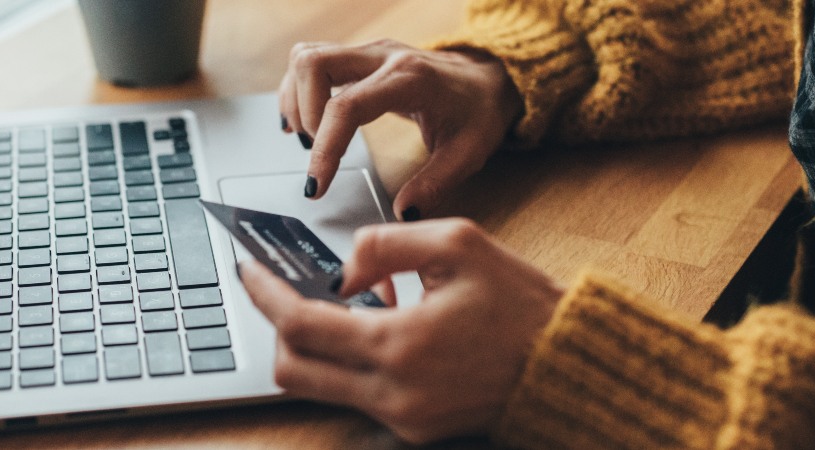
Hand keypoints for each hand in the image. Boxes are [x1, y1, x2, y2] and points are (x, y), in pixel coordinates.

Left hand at [239, 219, 562, 443]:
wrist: (567, 363)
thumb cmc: (520, 303)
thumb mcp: (457, 244)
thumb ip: (384, 243)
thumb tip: (341, 270)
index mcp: (399, 344)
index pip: (300, 325)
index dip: (264, 294)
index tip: (247, 269)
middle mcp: (392, 392)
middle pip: (293, 369)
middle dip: (278, 326)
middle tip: (285, 289)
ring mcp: (402, 417)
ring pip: (319, 386)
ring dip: (318, 344)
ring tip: (351, 303)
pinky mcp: (414, 428)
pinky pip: (356, 395)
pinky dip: (352, 360)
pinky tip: (383, 326)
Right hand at [279, 39, 519, 220]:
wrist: (488, 79)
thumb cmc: (478, 112)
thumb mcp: (468, 154)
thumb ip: (435, 184)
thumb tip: (402, 213)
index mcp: (409, 79)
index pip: (347, 106)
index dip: (325, 148)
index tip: (316, 185)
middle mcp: (383, 56)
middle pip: (314, 64)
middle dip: (303, 114)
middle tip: (316, 152)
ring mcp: (368, 52)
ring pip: (307, 57)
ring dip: (296, 99)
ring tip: (309, 138)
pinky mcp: (359, 57)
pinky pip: (312, 60)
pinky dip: (298, 90)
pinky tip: (305, 121)